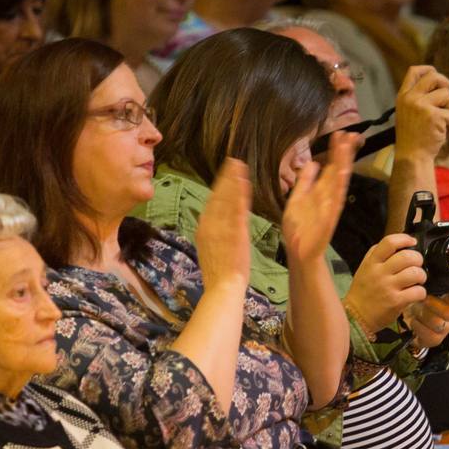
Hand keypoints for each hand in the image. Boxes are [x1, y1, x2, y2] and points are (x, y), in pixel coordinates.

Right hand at [195, 158, 251, 290]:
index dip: (219, 186)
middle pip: (218, 196)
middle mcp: (210, 225)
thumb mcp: (209, 249)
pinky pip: (238, 209)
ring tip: (240, 165)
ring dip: (233, 180)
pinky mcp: (234, 232)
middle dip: (226, 177)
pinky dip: (241, 195)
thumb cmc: (219, 274)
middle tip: (233, 161)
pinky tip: (245, 183)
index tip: (225, 173)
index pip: (211, 202)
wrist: (222, 288)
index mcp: (203, 228)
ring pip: (227, 199)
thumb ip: (212, 234)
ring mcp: (222, 228)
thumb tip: (214, 224)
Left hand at [280, 132, 352, 264]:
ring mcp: (330, 205)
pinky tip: (343, 171)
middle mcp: (327, 195)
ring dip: (344, 162)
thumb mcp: (297, 197)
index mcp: (320, 190)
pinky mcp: (329, 216)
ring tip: (348, 145)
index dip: (336, 150)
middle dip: (344, 152)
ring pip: (339, 179)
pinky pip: (336, 198)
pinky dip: (339, 185)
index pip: (330, 165)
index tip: (341, 134)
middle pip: (338, 168)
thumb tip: (313, 162)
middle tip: (351, 134)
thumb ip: (304, 181)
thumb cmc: (298, 227)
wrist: (298, 250)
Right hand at [342, 234, 426, 333]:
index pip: (389, 242)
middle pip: (407, 256)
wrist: (356, 317)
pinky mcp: (396, 302)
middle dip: (418, 259)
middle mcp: (379, 273)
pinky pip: (417, 291)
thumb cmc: (362, 292)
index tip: (412, 242)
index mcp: (371, 262)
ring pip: (415, 273)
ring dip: (422, 276)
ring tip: (418, 280)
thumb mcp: (364, 269)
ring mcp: (388, 287)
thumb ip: (376, 255)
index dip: (405, 239)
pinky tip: (416, 294)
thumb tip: (397, 244)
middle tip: (418, 265)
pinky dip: (421, 292)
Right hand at [392, 66, 448, 160]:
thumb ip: (418, 98)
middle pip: (434, 76)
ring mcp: (422, 106)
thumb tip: (439, 83)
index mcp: (403, 96)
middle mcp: (411, 98)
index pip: (414, 71)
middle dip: (446, 85)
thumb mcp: (407, 113)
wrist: (412, 157)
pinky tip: (447, 133)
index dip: (429, 70)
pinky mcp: (434, 116)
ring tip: (446, 122)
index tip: (437, 78)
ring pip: (447, 95)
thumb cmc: (413, 138)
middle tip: (447, 100)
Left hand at [402, 283, 448, 348]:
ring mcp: (445, 328)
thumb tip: (423, 270)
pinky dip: (417, 326)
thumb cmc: (419, 303)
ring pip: (437, 323)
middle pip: (448, 311)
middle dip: (432, 304)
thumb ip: (428, 283)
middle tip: (422, 299)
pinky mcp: (436, 339)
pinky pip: (428, 334)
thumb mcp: (423, 291)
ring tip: (415, 310)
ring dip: (422, 315)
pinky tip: (413, 321)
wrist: (408, 322)